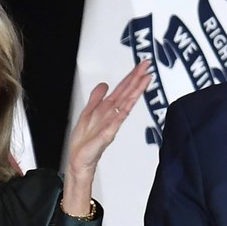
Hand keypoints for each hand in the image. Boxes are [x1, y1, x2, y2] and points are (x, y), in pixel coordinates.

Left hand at [67, 59, 151, 177]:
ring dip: (135, 90)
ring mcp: (112, 123)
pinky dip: (123, 111)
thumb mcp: (87, 112)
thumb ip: (96, 98)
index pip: (122, 89)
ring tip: (145, 79)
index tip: (141, 65)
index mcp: (107, 109)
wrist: (79, 160)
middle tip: (147, 66)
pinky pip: (117, 120)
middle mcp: (112, 114)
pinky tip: (129, 103)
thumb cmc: (85, 141)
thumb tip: (104, 85)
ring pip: (126, 103)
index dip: (131, 76)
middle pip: (127, 92)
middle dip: (137, 78)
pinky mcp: (107, 134)